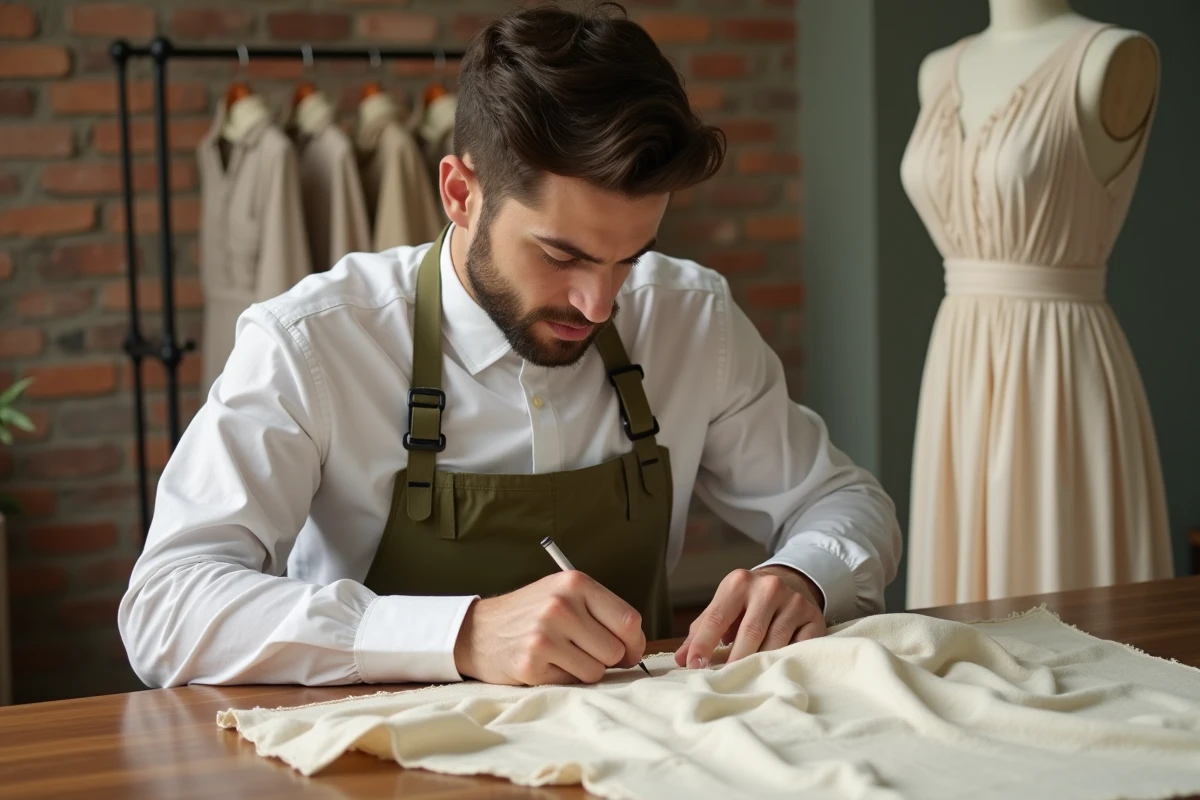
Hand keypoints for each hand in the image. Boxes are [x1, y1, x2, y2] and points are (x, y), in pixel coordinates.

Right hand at [453, 571, 646, 685]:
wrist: (478, 630)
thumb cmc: (530, 613)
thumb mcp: (564, 594)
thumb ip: (601, 612)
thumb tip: (635, 648)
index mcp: (575, 583)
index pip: (629, 621)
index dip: (635, 643)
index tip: (628, 650)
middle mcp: (560, 605)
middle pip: (615, 650)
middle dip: (607, 658)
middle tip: (586, 652)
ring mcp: (545, 635)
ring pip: (596, 671)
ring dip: (585, 669)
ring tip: (561, 654)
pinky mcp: (532, 663)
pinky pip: (572, 682)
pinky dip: (564, 677)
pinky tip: (545, 662)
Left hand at [675, 566, 826, 669]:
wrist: (790, 583)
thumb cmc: (748, 603)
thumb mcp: (723, 608)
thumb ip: (701, 631)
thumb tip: (682, 659)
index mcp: (739, 582)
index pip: (717, 617)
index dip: (704, 644)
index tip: (694, 667)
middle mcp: (768, 587)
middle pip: (749, 633)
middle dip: (734, 660)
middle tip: (722, 681)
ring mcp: (794, 601)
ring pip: (775, 643)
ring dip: (760, 664)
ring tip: (747, 680)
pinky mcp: (814, 617)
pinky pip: (799, 647)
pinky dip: (785, 661)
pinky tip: (775, 671)